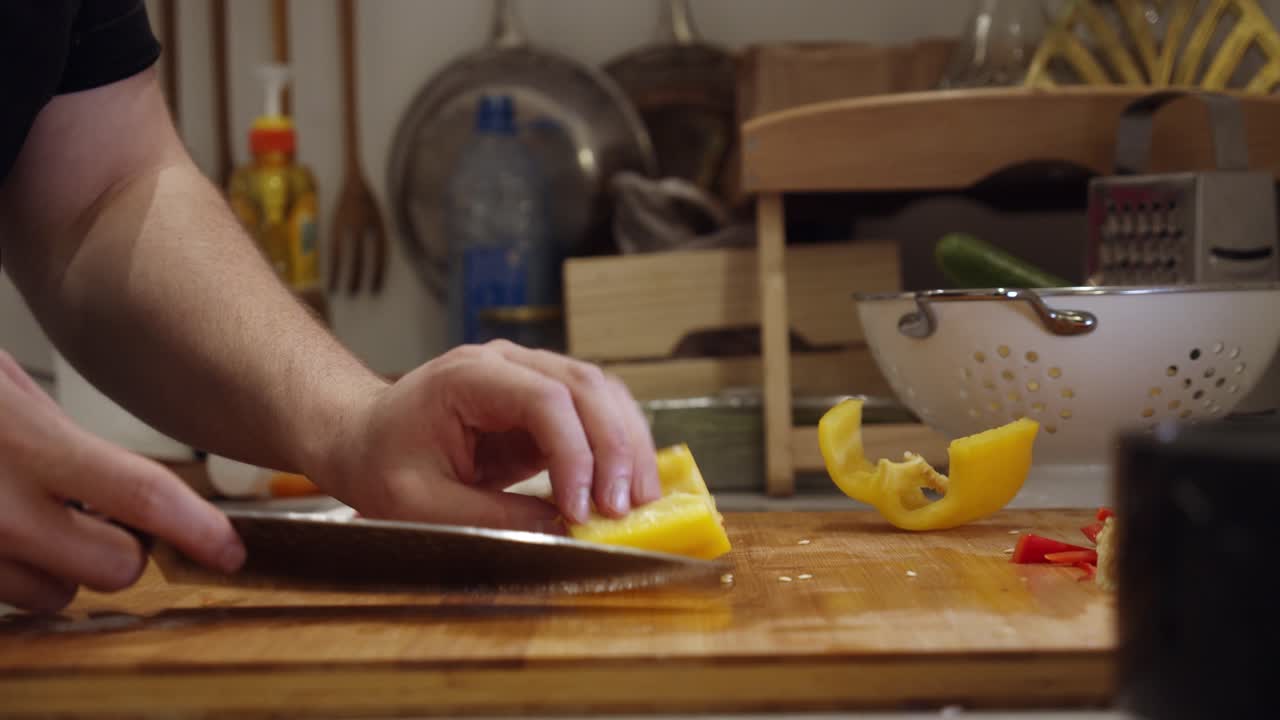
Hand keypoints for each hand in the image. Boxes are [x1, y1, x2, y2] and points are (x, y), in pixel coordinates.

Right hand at [0, 350, 244, 613]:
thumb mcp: (3, 383)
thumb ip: (65, 429)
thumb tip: (137, 471)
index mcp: (26, 443)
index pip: (142, 494)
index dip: (199, 529)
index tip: (231, 549)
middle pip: (117, 568)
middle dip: (126, 549)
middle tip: (100, 512)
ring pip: (58, 595)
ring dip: (62, 568)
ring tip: (31, 518)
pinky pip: (11, 598)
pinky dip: (17, 574)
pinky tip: (2, 535)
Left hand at [311, 340, 661, 531]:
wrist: (363, 436)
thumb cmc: (382, 463)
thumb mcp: (420, 504)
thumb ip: (491, 516)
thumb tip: (562, 529)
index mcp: (469, 377)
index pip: (544, 400)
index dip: (575, 453)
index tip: (582, 508)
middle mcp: (507, 362)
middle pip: (586, 388)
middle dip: (616, 449)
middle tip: (627, 508)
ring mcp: (530, 375)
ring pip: (603, 393)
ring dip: (629, 445)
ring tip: (641, 499)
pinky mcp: (544, 401)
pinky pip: (597, 412)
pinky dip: (619, 445)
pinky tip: (628, 482)